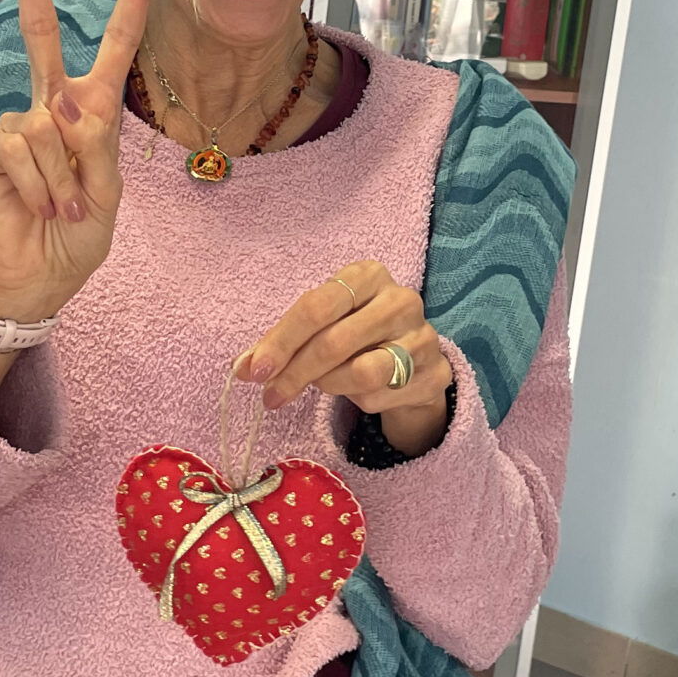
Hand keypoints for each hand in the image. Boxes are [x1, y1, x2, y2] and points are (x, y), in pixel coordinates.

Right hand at [0, 0, 153, 324]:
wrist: (42, 277)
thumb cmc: (78, 235)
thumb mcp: (108, 194)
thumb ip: (95, 148)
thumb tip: (63, 105)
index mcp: (94, 112)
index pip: (114, 50)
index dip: (129, 5)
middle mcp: (54, 107)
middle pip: (42, 36)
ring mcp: (20, 125)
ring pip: (47, 126)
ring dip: (63, 179)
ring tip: (63, 210)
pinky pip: (20, 149)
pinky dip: (38, 185)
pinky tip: (38, 206)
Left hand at [237, 260, 451, 455]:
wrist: (416, 360)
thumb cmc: (358, 334)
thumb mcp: (324, 325)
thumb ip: (285, 343)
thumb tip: (243, 368)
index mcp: (368, 275)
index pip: (316, 307)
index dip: (281, 341)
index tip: (255, 370)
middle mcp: (399, 299)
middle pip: (334, 341)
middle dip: (295, 373)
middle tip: (270, 396)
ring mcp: (421, 336)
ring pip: (360, 373)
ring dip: (329, 385)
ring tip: (322, 385)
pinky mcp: (434, 373)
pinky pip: (380, 396)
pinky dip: (357, 401)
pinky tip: (358, 393)